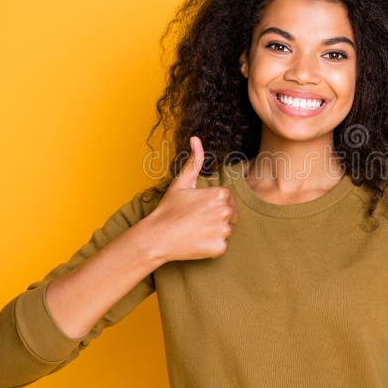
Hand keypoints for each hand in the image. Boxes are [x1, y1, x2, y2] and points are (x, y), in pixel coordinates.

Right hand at [143, 135, 237, 262]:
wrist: (157, 236)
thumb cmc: (169, 208)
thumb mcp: (181, 182)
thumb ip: (194, 161)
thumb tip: (196, 138)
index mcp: (220, 194)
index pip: (226, 199)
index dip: (212, 204)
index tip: (197, 209)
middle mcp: (226, 211)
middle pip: (229, 215)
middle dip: (216, 217)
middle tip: (196, 220)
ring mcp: (223, 231)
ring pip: (225, 230)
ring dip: (214, 232)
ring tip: (195, 230)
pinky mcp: (219, 248)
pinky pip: (221, 246)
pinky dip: (211, 246)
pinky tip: (196, 242)